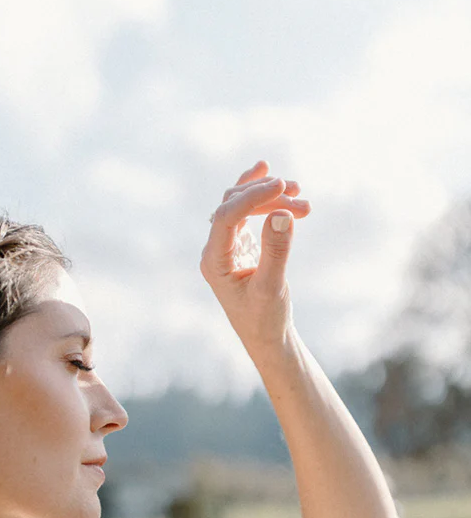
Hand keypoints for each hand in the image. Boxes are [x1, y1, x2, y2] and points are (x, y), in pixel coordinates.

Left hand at [200, 160, 310, 354]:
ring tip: (303, 198)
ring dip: (271, 197)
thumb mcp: (272, 288)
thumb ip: (276, 252)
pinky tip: (277, 182)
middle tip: (301, 197)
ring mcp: (227, 244)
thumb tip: (281, 214)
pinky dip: (262, 196)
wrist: (267, 336)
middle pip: (234, 206)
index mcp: (214, 261)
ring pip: (241, 205)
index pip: (226, 217)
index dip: (253, 197)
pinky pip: (247, 211)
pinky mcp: (241, 243)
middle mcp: (216, 249)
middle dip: (267, 196)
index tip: (282, 186)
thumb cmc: (266, 318)